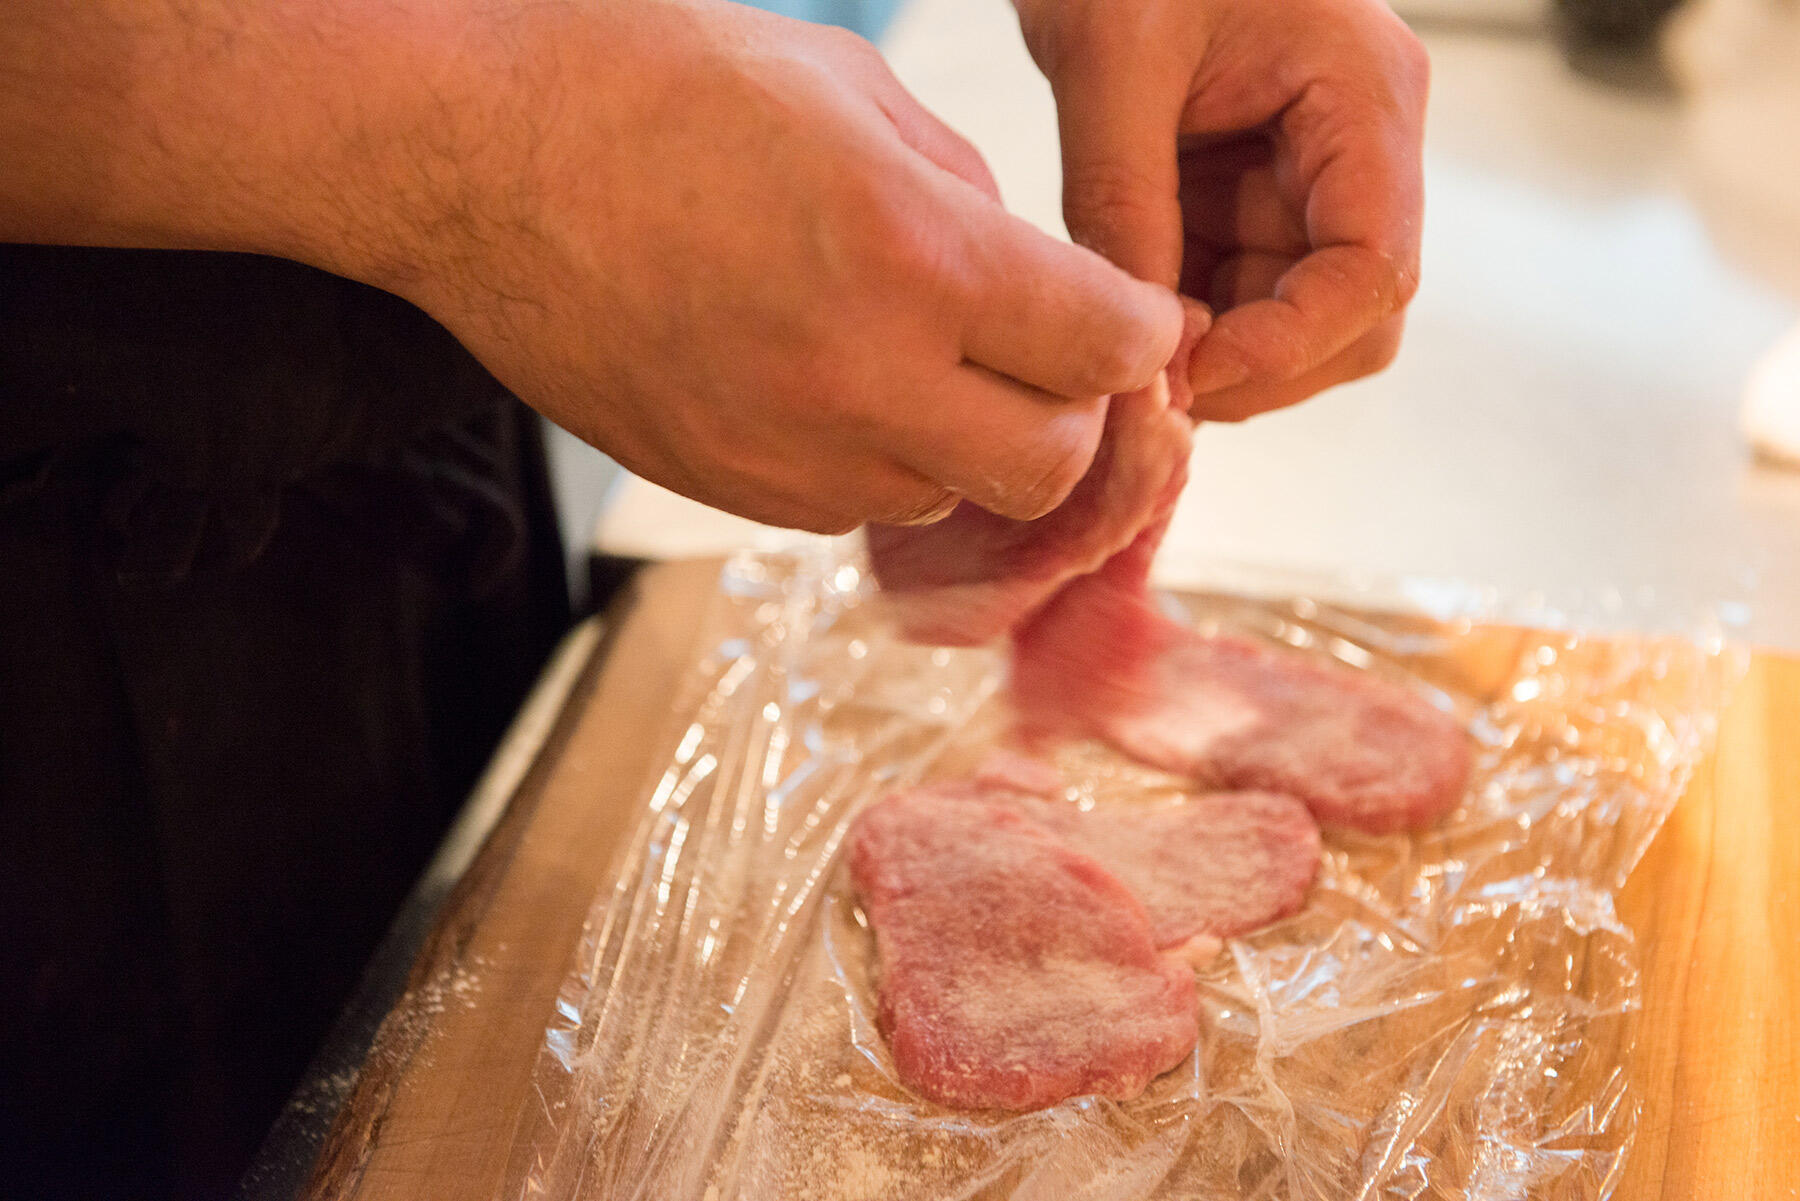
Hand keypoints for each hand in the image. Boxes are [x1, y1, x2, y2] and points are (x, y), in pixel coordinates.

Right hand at [377, 1, 1183, 531]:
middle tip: (1041, 360)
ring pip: (948, 498)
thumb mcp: (848, 91)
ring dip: (964, 442)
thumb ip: (967, 196)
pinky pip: (851, 508)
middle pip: (1048, 469)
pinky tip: (832, 384)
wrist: (474, 159)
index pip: (1106, 352)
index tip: (1126, 320)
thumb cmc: (652, 86)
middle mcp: (860, 376)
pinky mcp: (724, 487)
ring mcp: (786, 450)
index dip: (1137, 335)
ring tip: (915, 360)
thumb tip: (1031, 277)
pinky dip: (874, 461)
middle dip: (1069, 416)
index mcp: (912, 254)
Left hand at [1015, 0, 1428, 420]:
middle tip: (1150, 386)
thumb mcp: (1110, 60)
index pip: (1374, 268)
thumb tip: (1133, 338)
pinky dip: (1191, 323)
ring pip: (1299, 322)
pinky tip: (1127, 320)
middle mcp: (1359, 148)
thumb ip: (1123, 199)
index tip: (1190, 372)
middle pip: (1352, 317)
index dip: (1288, 344)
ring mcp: (1309, 176)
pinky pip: (1243, 293)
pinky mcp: (1254, 193)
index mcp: (1363, 97)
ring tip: (1127, 350)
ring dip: (1218, 354)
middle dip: (1255, 366)